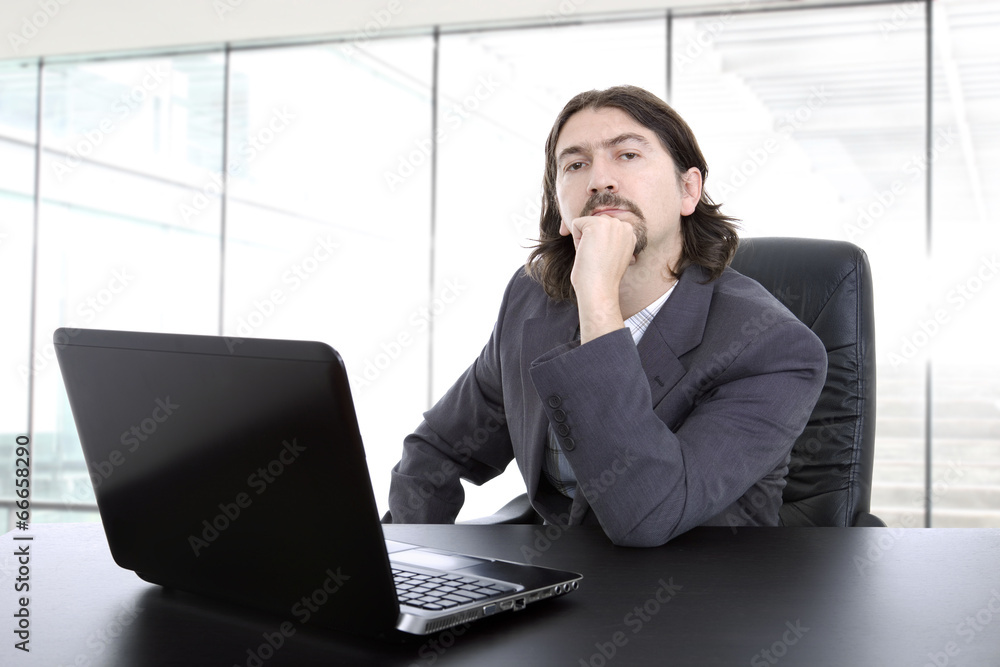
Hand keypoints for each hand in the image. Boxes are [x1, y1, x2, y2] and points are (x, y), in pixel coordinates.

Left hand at [560, 214, 636, 342]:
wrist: (599, 288)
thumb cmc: (603, 277)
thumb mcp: (615, 255)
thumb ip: (613, 241)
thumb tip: (601, 238)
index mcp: (630, 233)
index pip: (605, 226)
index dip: (598, 243)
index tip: (604, 259)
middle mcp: (624, 225)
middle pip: (595, 222)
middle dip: (591, 239)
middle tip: (598, 258)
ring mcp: (612, 223)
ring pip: (586, 223)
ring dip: (583, 240)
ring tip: (593, 256)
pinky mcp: (596, 224)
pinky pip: (575, 224)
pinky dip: (575, 239)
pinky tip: (586, 252)